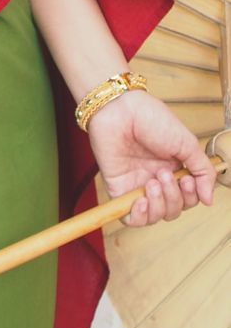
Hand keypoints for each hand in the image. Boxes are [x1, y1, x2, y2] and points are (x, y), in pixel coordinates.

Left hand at [86, 89, 216, 226]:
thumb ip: (202, 171)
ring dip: (160, 204)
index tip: (187, 179)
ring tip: (154, 181)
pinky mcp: (119, 189)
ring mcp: (137, 185)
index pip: (189, 198)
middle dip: (175, 197)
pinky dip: (140, 217)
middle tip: (165, 174)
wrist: (120, 109)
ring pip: (156, 215)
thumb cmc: (151, 119)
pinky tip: (141, 200)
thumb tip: (209, 200)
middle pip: (174, 209)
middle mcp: (157, 179)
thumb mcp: (186, 143)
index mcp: (174, 169)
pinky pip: (131, 218)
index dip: (191, 195)